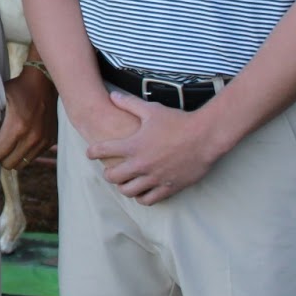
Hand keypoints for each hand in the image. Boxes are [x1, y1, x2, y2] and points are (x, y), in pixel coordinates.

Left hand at [0, 65, 56, 168]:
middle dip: (1, 156)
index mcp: (17, 126)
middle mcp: (32, 136)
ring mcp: (43, 140)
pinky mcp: (50, 141)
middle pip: (9, 163)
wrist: (43, 81)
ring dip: (13, 156)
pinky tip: (21, 140)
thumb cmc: (17, 88)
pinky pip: (33, 157)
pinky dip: (25, 152)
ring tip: (9, 144)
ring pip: (22, 164)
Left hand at [84, 90, 219, 203]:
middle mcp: (141, 164)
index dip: (92, 152)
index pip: (102, 151)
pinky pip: (148, 200)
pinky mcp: (169, 188)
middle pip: (112, 177)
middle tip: (109, 170)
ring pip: (128, 192)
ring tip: (125, 181)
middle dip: (107, 173)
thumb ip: (129, 103)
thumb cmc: (178, 121)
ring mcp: (155, 178)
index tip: (90, 153)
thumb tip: (112, 95)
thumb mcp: (151, 109)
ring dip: (123, 187)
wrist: (205, 137)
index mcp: (133, 145)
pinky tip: (142, 190)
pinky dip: (141, 197)